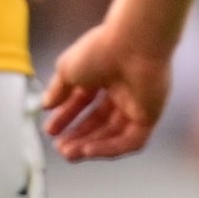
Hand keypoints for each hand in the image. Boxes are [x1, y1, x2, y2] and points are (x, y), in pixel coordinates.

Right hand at [42, 16, 171, 162]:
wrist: (134, 44)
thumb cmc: (101, 50)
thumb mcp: (68, 68)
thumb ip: (58, 89)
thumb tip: (47, 104)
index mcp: (105, 74)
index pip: (85, 101)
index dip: (67, 117)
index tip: (51, 130)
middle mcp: (123, 90)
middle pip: (100, 122)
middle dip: (79, 136)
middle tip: (60, 149)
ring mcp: (138, 103)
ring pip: (114, 134)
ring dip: (91, 146)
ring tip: (69, 153)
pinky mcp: (151, 115)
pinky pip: (131, 140)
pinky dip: (110, 148)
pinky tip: (89, 151)